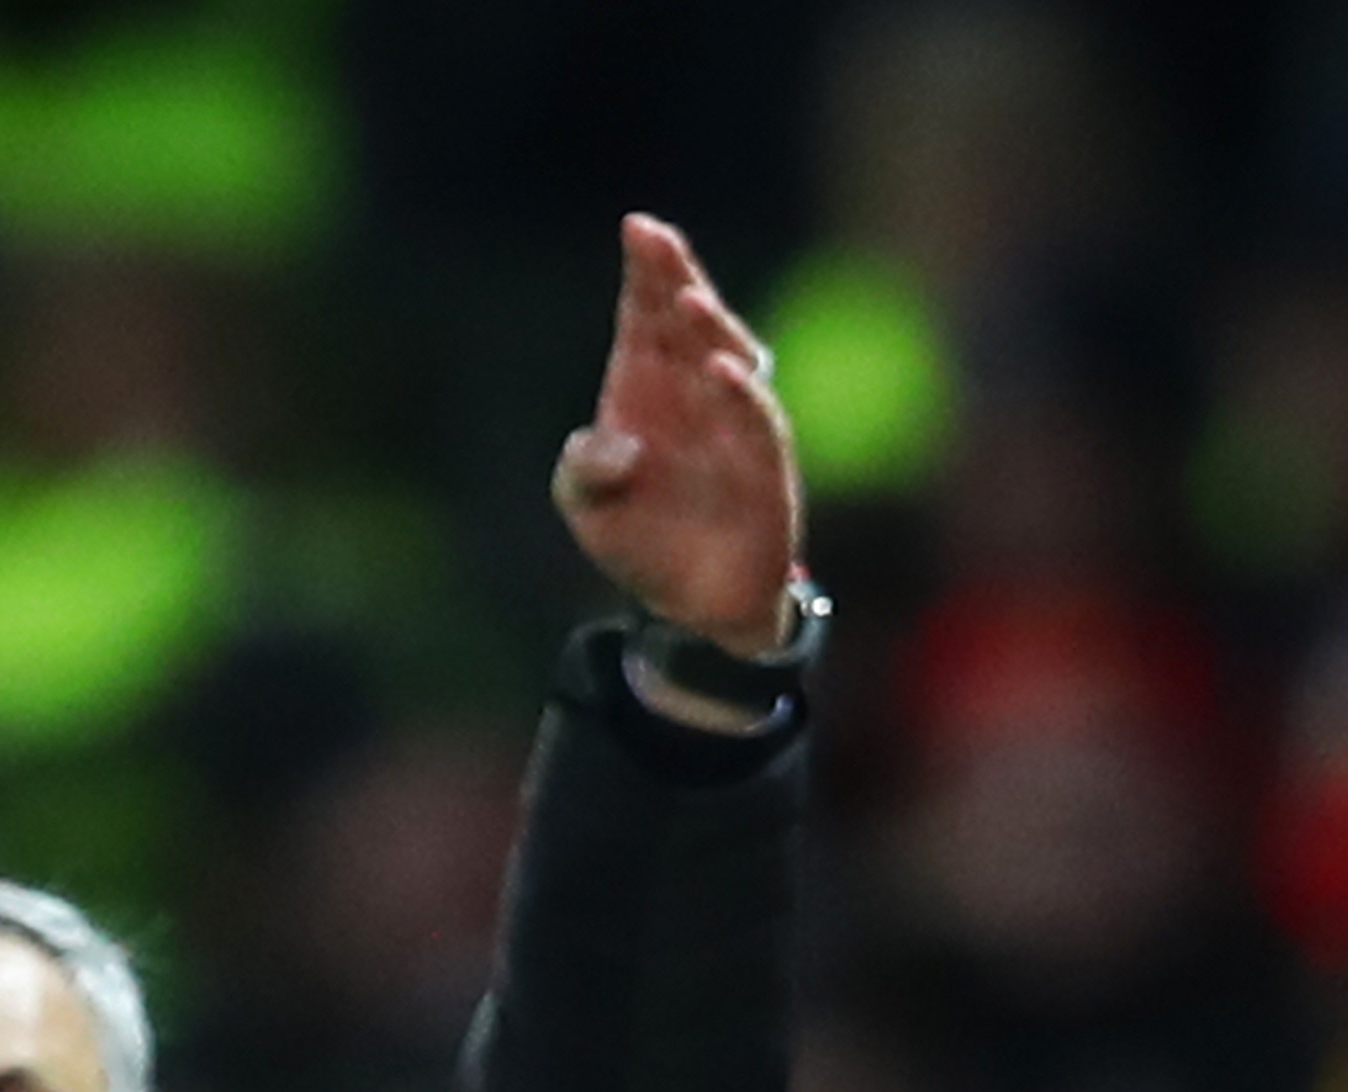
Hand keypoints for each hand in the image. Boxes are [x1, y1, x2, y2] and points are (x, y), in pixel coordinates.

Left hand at [549, 213, 803, 660]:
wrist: (687, 606)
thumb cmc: (639, 538)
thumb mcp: (585, 507)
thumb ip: (582, 471)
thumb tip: (621, 445)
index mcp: (647, 386)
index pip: (648, 314)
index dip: (647, 272)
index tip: (637, 228)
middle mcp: (694, 392)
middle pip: (689, 322)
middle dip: (676, 278)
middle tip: (658, 241)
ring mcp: (732, 422)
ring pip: (728, 357)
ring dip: (710, 328)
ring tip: (687, 299)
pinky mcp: (764, 463)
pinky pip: (757, 421)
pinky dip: (741, 394)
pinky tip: (724, 369)